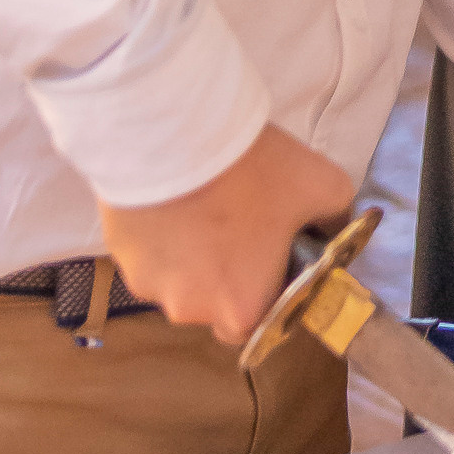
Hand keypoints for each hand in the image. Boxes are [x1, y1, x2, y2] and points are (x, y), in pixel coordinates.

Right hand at [97, 123, 351, 348]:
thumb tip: (333, 227)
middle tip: (236, 222)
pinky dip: (160, 235)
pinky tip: (171, 198)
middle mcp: (190, 311)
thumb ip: (335, 218)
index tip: (271, 252)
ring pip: (177, 278)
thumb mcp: (324, 186)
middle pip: (214, 301)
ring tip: (200, 205)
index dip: (269, 288)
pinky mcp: (117, 254)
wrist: (178, 134)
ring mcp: (147, 285)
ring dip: (189, 255)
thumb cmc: (254, 171)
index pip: (261, 319)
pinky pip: (147, 252)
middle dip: (226, 272)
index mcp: (241, 311)